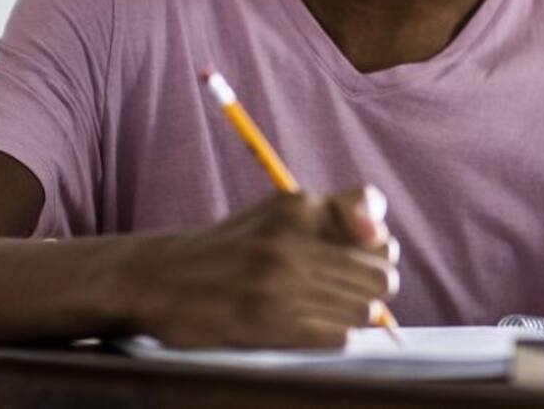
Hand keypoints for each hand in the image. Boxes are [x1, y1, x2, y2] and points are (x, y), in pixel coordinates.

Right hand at [128, 185, 399, 347]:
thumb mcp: (280, 210)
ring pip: (364, 310)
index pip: (372, 218)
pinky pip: (337, 337)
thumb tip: (381, 239)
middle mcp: (289, 241)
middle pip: (380, 274)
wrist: (162, 278)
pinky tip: (311, 326)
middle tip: (353, 289)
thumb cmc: (234, 246)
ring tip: (330, 309)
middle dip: (374, 284)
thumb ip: (336, 214)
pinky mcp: (266, 325)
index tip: (364, 250)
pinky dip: (334, 335)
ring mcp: (277, 285)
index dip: (377, 241)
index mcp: (297, 206)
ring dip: (355, 314)